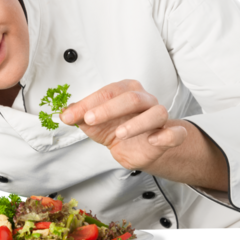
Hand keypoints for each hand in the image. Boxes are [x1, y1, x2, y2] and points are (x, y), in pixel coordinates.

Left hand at [59, 80, 186, 172]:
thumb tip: (64, 113)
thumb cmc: (115, 128)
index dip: (89, 103)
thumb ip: (80, 116)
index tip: (72, 115)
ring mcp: (159, 116)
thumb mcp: (94, 123)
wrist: (135, 149)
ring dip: (137, 123)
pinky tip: (154, 140)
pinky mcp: (169, 134)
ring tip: (119, 133)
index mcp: (126, 91)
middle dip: (109, 108)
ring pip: (156, 113)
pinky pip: (175, 133)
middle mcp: (145, 100)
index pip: (108, 92)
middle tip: (91, 119)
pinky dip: (167, 135)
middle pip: (131, 98)